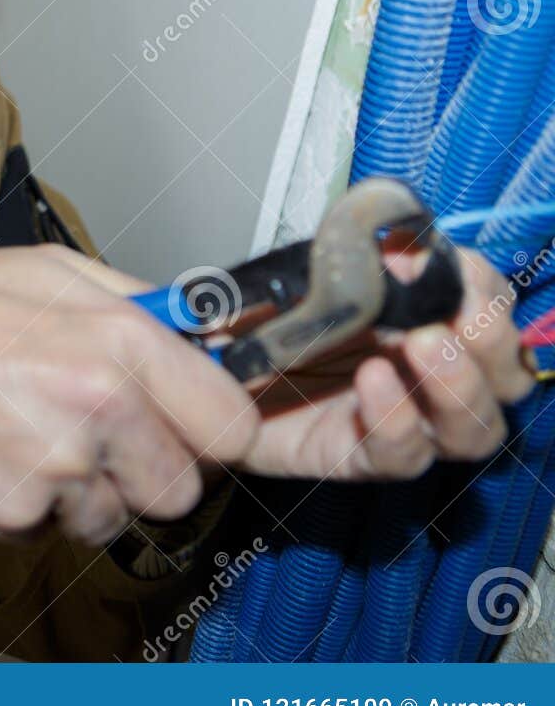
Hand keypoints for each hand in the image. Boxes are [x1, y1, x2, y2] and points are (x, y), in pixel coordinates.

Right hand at [0, 244, 259, 545]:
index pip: (232, 426)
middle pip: (180, 489)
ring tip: (26, 434)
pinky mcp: (10, 517)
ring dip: (81, 490)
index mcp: (119, 344)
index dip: (212, 429)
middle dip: (147, 469)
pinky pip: (48, 529)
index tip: (192, 425)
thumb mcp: (51, 270)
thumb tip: (204, 338)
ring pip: (111, 516)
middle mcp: (97, 412)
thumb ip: (139, 307)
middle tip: (98, 434)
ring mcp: (53, 473)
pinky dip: (26, 505)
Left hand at [239, 250, 534, 479]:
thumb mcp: (290, 276)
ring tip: (425, 346)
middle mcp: (428, 376)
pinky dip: (396, 419)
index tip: (458, 264)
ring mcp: (402, 422)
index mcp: (424, 319)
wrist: (202, 372)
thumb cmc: (254, 319)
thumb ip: (340, 261)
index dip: (486, 288)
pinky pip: (402, 455)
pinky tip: (370, 383)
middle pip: (504, 373)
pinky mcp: (360, 459)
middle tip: (460, 313)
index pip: (489, 307)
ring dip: (461, 385)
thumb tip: (394, 246)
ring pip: (475, 428)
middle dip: (491, 338)